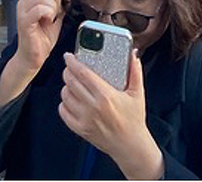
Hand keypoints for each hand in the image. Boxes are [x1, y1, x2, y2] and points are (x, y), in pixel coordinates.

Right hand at [0, 0, 66, 109]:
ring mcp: (23, 12)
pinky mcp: (24, 22)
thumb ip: (58, 2)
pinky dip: (48, 12)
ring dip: (52, 5)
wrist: (33, 58)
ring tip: (52, 17)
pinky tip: (49, 20)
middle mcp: (23, 2)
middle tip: (57, 10)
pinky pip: (39, 8)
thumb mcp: (54, 15)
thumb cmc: (42, 38)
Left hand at [60, 49, 161, 179]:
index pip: (83, 73)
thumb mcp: (138, 93)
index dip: (72, 63)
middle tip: (70, 68)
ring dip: (66, 87)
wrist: (130, 146)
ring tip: (71, 83)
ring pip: (65, 97)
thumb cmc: (134, 120)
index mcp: (105, 95)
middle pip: (71, 83)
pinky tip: (69, 100)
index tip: (69, 56)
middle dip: (67, 72)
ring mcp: (85, 119)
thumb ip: (135, 72)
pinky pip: (64, 113)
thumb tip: (133, 55)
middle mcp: (93, 107)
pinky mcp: (81, 130)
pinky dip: (63, 104)